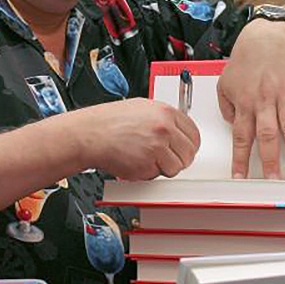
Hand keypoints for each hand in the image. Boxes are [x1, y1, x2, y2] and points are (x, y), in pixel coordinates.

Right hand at [74, 98, 199, 180]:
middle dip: (179, 158)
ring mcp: (157, 147)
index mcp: (165, 112)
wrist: (89, 134)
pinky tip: (136, 161)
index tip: (183, 149)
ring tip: (146, 158)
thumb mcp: (141, 108)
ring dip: (164, 167)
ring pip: (176, 167)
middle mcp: (164, 129)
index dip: (189, 144)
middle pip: (189, 153)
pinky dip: (148, 173)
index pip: (194, 134)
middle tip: (165, 157)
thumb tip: (178, 130)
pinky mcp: (147, 165)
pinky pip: (158, 175)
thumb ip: (163, 119)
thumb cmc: (109, 121)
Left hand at [217, 17, 284, 177]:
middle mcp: (264, 100)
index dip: (241, 158)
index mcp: (245, 102)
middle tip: (273, 177)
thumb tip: (233, 125)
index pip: (242, 136)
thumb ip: (226, 106)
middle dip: (270, 159)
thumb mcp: (225, 82)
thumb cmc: (245, 59)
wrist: (266, 35)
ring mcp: (284, 94)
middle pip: (267, 135)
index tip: (240, 176)